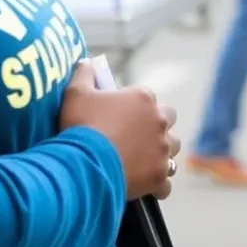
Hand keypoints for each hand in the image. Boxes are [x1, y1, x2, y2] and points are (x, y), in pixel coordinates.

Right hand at [59, 61, 180, 200]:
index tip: (119, 112)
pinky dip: (156, 183)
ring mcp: (162, 151)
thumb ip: (83, 74)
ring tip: (140, 158)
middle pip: (168, 119)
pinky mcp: (159, 176)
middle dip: (156, 124)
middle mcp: (158, 122)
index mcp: (142, 99)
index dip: (133, 103)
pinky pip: (165, 182)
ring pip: (171, 150)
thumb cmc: (81, 124)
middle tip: (135, 133)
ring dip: (160, 152)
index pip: (147, 95)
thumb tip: (86, 62)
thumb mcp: (75, 93)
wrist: (84, 163)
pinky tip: (143, 184)